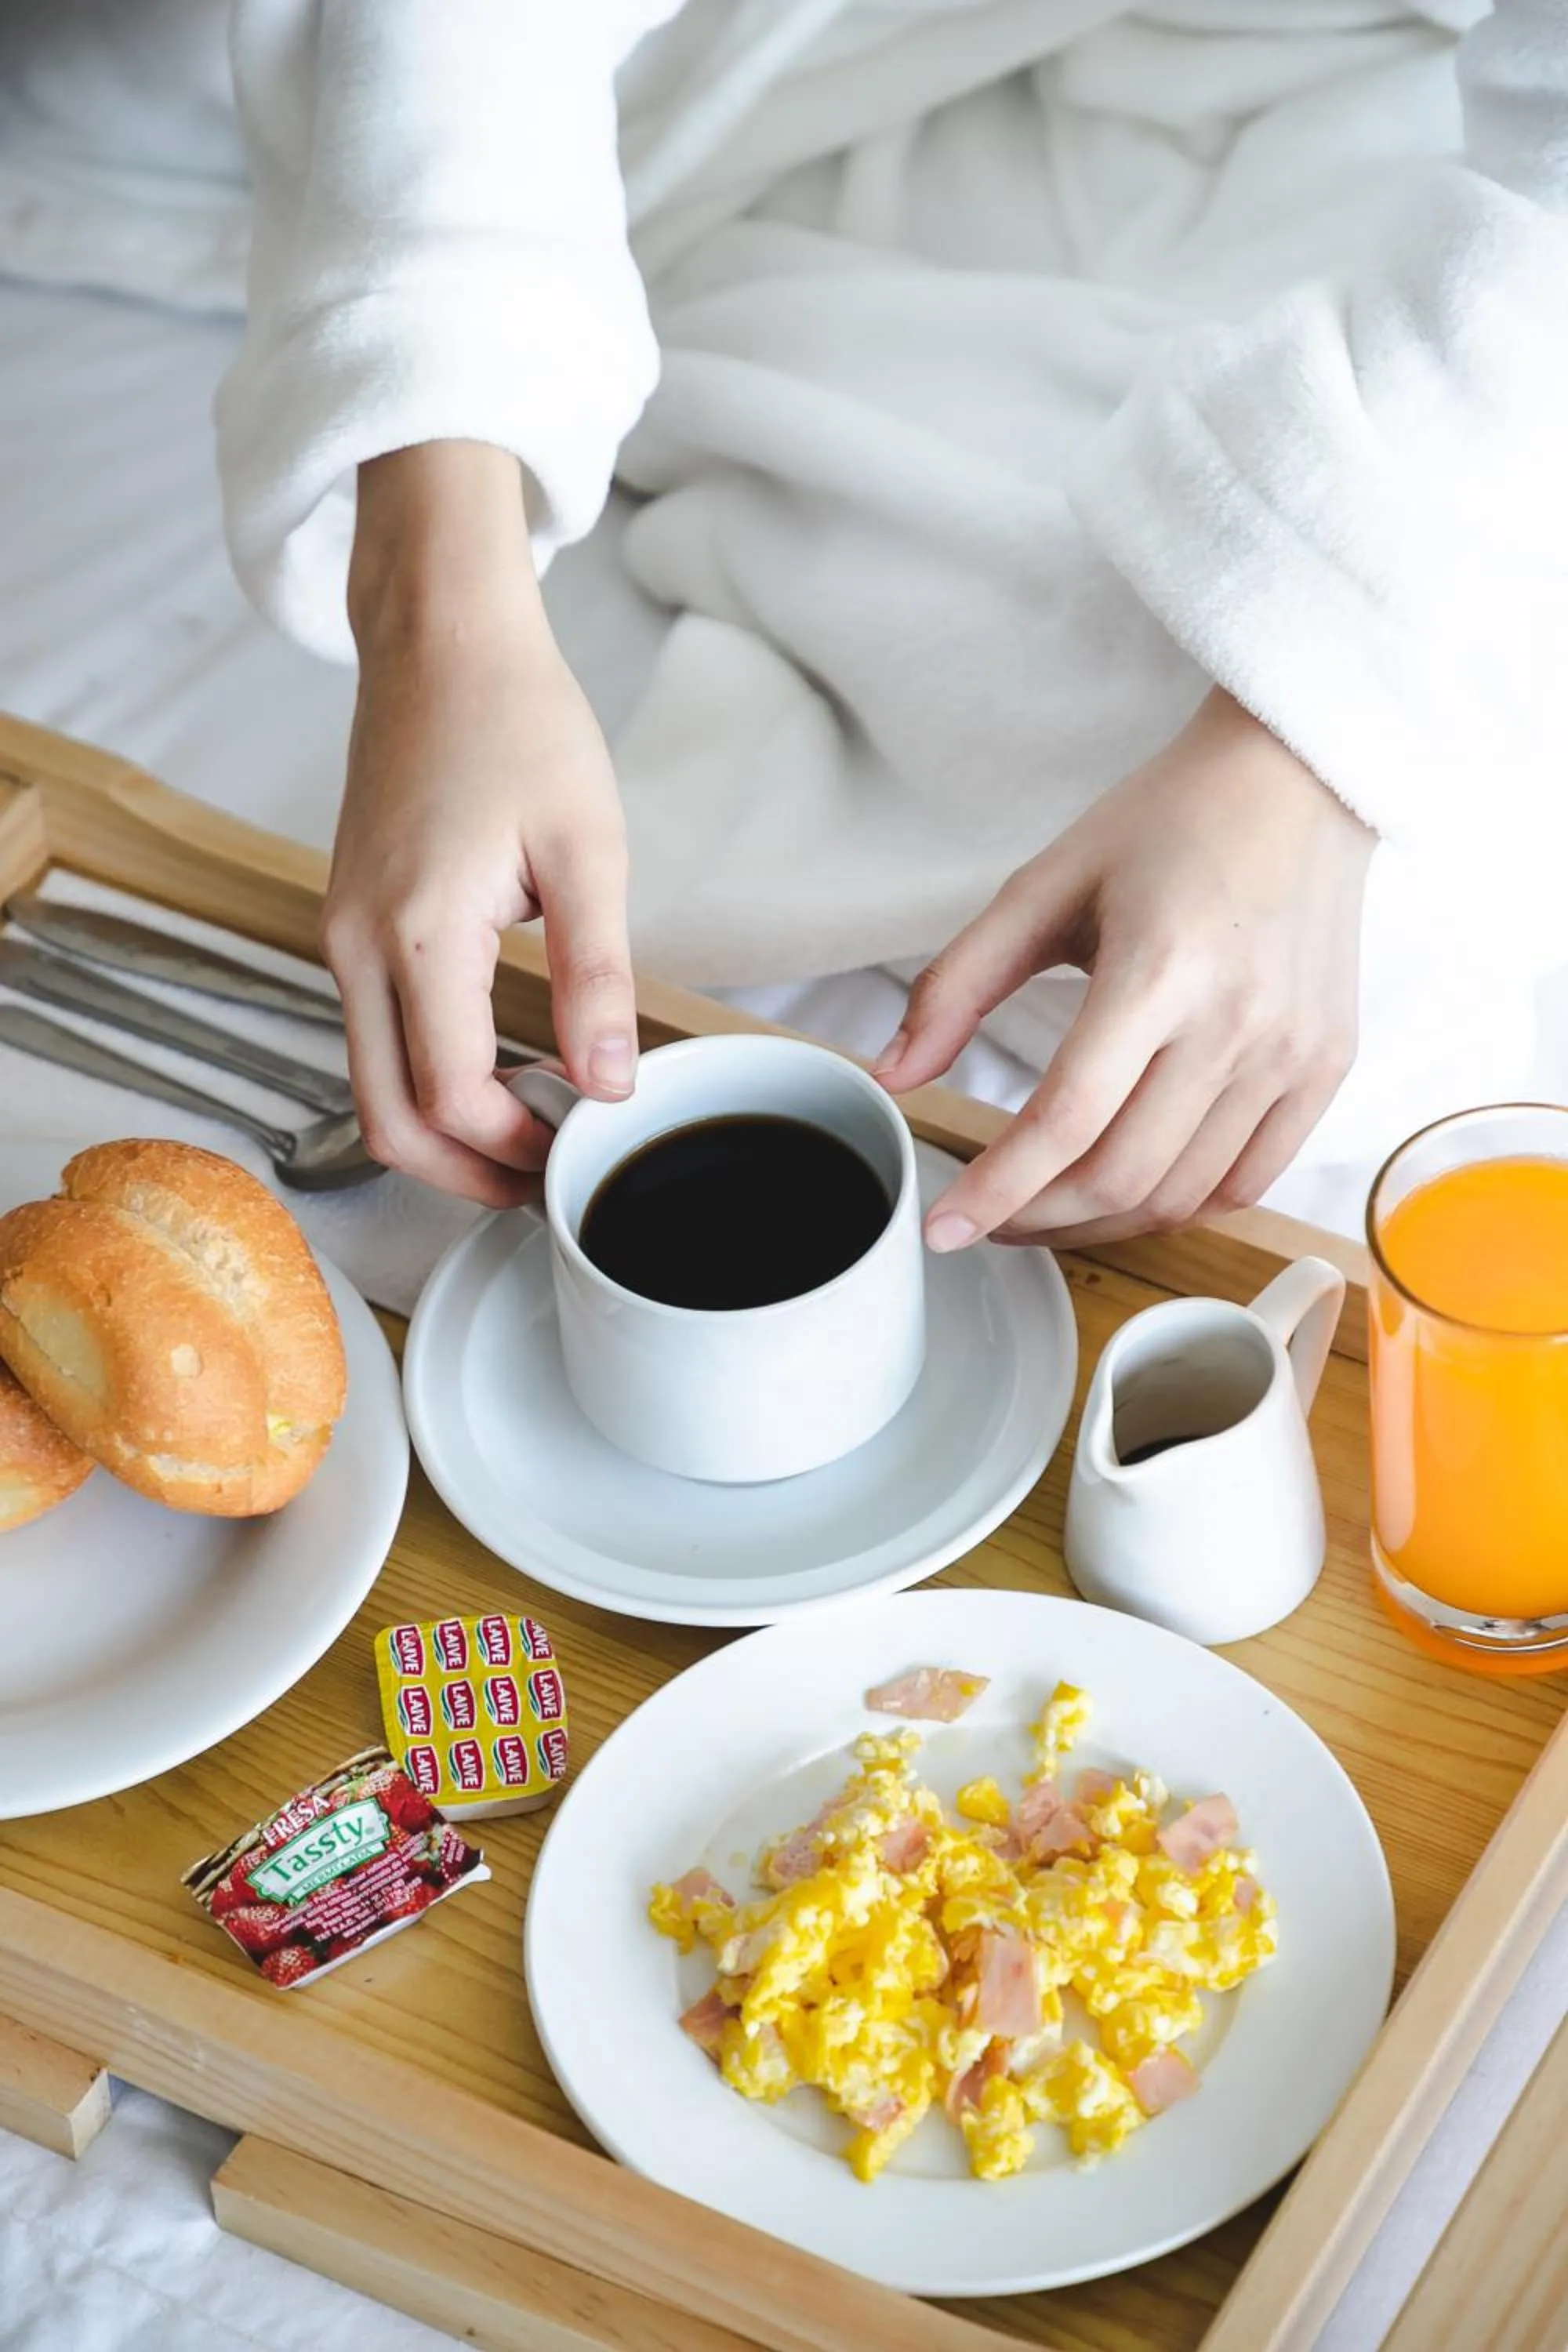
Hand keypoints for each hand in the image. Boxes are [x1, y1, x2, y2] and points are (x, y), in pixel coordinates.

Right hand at [324, 444, 635, 1205]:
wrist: (441, 639)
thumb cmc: (517, 722)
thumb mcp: (588, 849)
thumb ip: (596, 977)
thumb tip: (609, 1084)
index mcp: (419, 932)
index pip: (453, 1096)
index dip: (520, 1148)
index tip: (585, 1147)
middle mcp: (357, 946)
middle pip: (388, 1122)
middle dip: (466, 1174)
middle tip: (549, 1181)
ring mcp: (341, 936)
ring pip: (370, 1087)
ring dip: (446, 1131)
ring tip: (536, 1131)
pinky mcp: (349, 923)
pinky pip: (373, 1035)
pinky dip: (426, 1078)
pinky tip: (502, 1068)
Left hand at [874, 690, 1373, 1249]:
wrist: (1298, 783)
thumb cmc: (1168, 824)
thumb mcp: (1044, 886)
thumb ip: (957, 983)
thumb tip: (894, 1075)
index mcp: (1159, 970)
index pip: (1066, 1120)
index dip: (997, 1189)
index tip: (945, 1228)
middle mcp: (1235, 1024)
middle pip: (1121, 1176)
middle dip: (1038, 1217)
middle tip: (989, 1218)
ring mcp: (1291, 1053)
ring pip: (1181, 1196)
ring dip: (1102, 1222)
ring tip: (1048, 1206)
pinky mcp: (1326, 1068)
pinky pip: (1246, 1182)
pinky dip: (1180, 1204)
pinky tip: (1132, 1189)